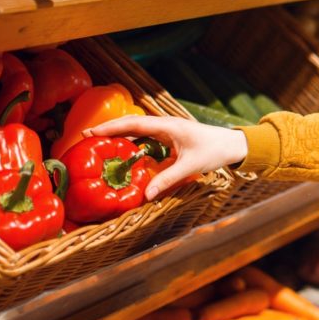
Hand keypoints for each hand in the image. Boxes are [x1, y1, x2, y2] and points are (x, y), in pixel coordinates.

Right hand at [84, 116, 247, 199]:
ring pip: (136, 130)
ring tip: (97, 143)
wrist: (233, 145)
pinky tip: (121, 152)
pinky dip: (131, 142)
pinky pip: (145, 138)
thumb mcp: (190, 166)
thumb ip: (167, 180)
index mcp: (167, 126)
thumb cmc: (214, 151)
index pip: (133, 124)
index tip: (90, 132)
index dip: (111, 127)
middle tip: (85, 137)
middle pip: (130, 125)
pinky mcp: (169, 137)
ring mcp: (166, 130)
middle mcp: (164, 124)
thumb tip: (146, 195)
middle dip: (108, 129)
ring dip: (118, 135)